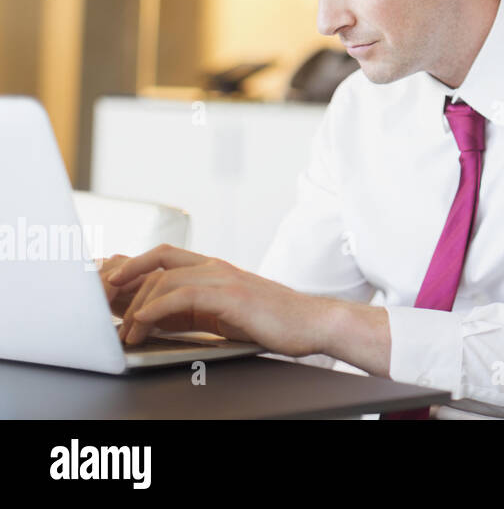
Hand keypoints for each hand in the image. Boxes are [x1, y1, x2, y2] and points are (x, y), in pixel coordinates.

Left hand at [108, 244, 326, 356]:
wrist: (313, 323)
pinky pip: (180, 296)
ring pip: (163, 281)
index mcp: (214, 268)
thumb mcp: (224, 314)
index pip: (162, 256)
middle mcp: (215, 266)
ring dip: (137, 308)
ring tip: (126, 333)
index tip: (105, 284)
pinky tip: (144, 325)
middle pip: (155, 263)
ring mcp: (223, 278)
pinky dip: (155, 311)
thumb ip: (192, 311)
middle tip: (104, 311)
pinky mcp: (230, 295)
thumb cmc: (272, 321)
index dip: (130, 265)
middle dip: (123, 285)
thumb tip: (152, 320)